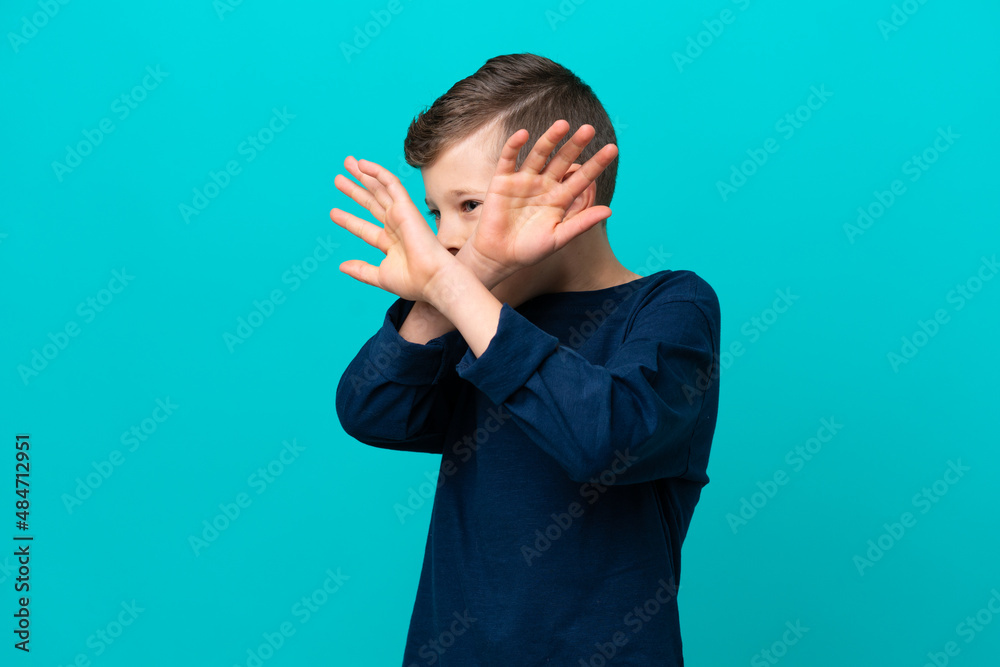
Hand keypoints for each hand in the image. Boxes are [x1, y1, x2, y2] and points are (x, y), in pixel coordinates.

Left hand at [330, 156, 456, 302]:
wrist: (431, 278)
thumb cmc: (412, 281)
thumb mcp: (380, 276)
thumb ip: (361, 270)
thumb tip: (342, 266)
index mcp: (390, 243)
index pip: (365, 228)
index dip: (348, 220)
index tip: (333, 213)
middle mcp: (395, 227)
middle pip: (371, 203)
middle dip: (355, 190)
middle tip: (339, 178)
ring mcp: (400, 215)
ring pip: (379, 190)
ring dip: (363, 177)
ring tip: (347, 163)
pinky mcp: (406, 206)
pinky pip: (391, 183)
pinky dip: (377, 172)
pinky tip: (363, 164)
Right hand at [467, 120, 617, 280]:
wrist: (498, 257)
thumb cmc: (529, 250)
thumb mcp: (558, 238)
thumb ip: (581, 223)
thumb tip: (609, 210)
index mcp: (560, 199)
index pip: (582, 177)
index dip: (596, 164)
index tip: (612, 149)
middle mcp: (544, 185)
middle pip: (562, 160)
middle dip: (575, 145)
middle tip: (589, 129)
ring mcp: (523, 181)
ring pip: (539, 155)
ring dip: (550, 139)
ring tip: (562, 124)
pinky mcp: (502, 181)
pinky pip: (509, 159)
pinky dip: (514, 146)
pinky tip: (524, 134)